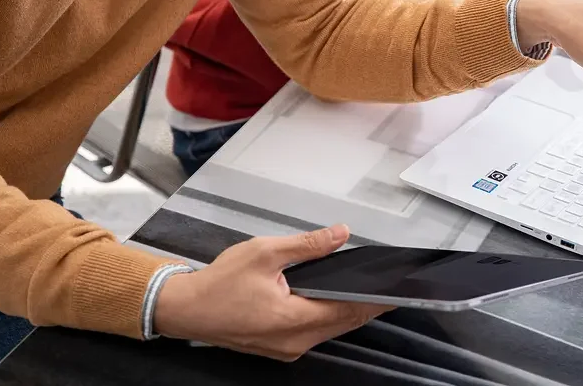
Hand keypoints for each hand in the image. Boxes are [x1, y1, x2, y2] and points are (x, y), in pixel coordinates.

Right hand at [154, 225, 390, 359]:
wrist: (185, 309)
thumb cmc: (221, 281)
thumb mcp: (266, 253)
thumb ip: (308, 245)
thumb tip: (342, 233)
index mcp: (295, 320)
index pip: (349, 312)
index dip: (375, 301)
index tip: (398, 291)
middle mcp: (295, 342)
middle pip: (342, 323)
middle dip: (366, 305)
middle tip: (387, 285)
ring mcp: (286, 349)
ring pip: (329, 329)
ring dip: (346, 311)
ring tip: (367, 290)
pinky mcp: (277, 347)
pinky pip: (313, 332)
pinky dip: (327, 317)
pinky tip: (334, 301)